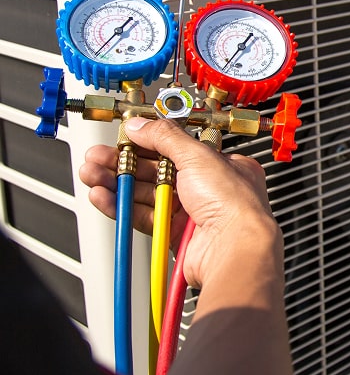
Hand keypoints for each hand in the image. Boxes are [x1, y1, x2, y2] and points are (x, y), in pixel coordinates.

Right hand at [79, 117, 279, 287]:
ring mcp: (192, 212)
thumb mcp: (199, 156)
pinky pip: (143, 216)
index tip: (125, 138)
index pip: (179, 147)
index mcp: (222, 165)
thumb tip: (142, 125)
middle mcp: (209, 188)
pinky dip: (122, 206)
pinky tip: (103, 196)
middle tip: (98, 157)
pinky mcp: (175, 234)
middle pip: (158, 170)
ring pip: (147, 193)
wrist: (233, 250)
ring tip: (91, 174)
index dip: (150, 141)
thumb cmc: (233, 204)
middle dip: (125, 162)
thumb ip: (166, 138)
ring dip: (118, 182)